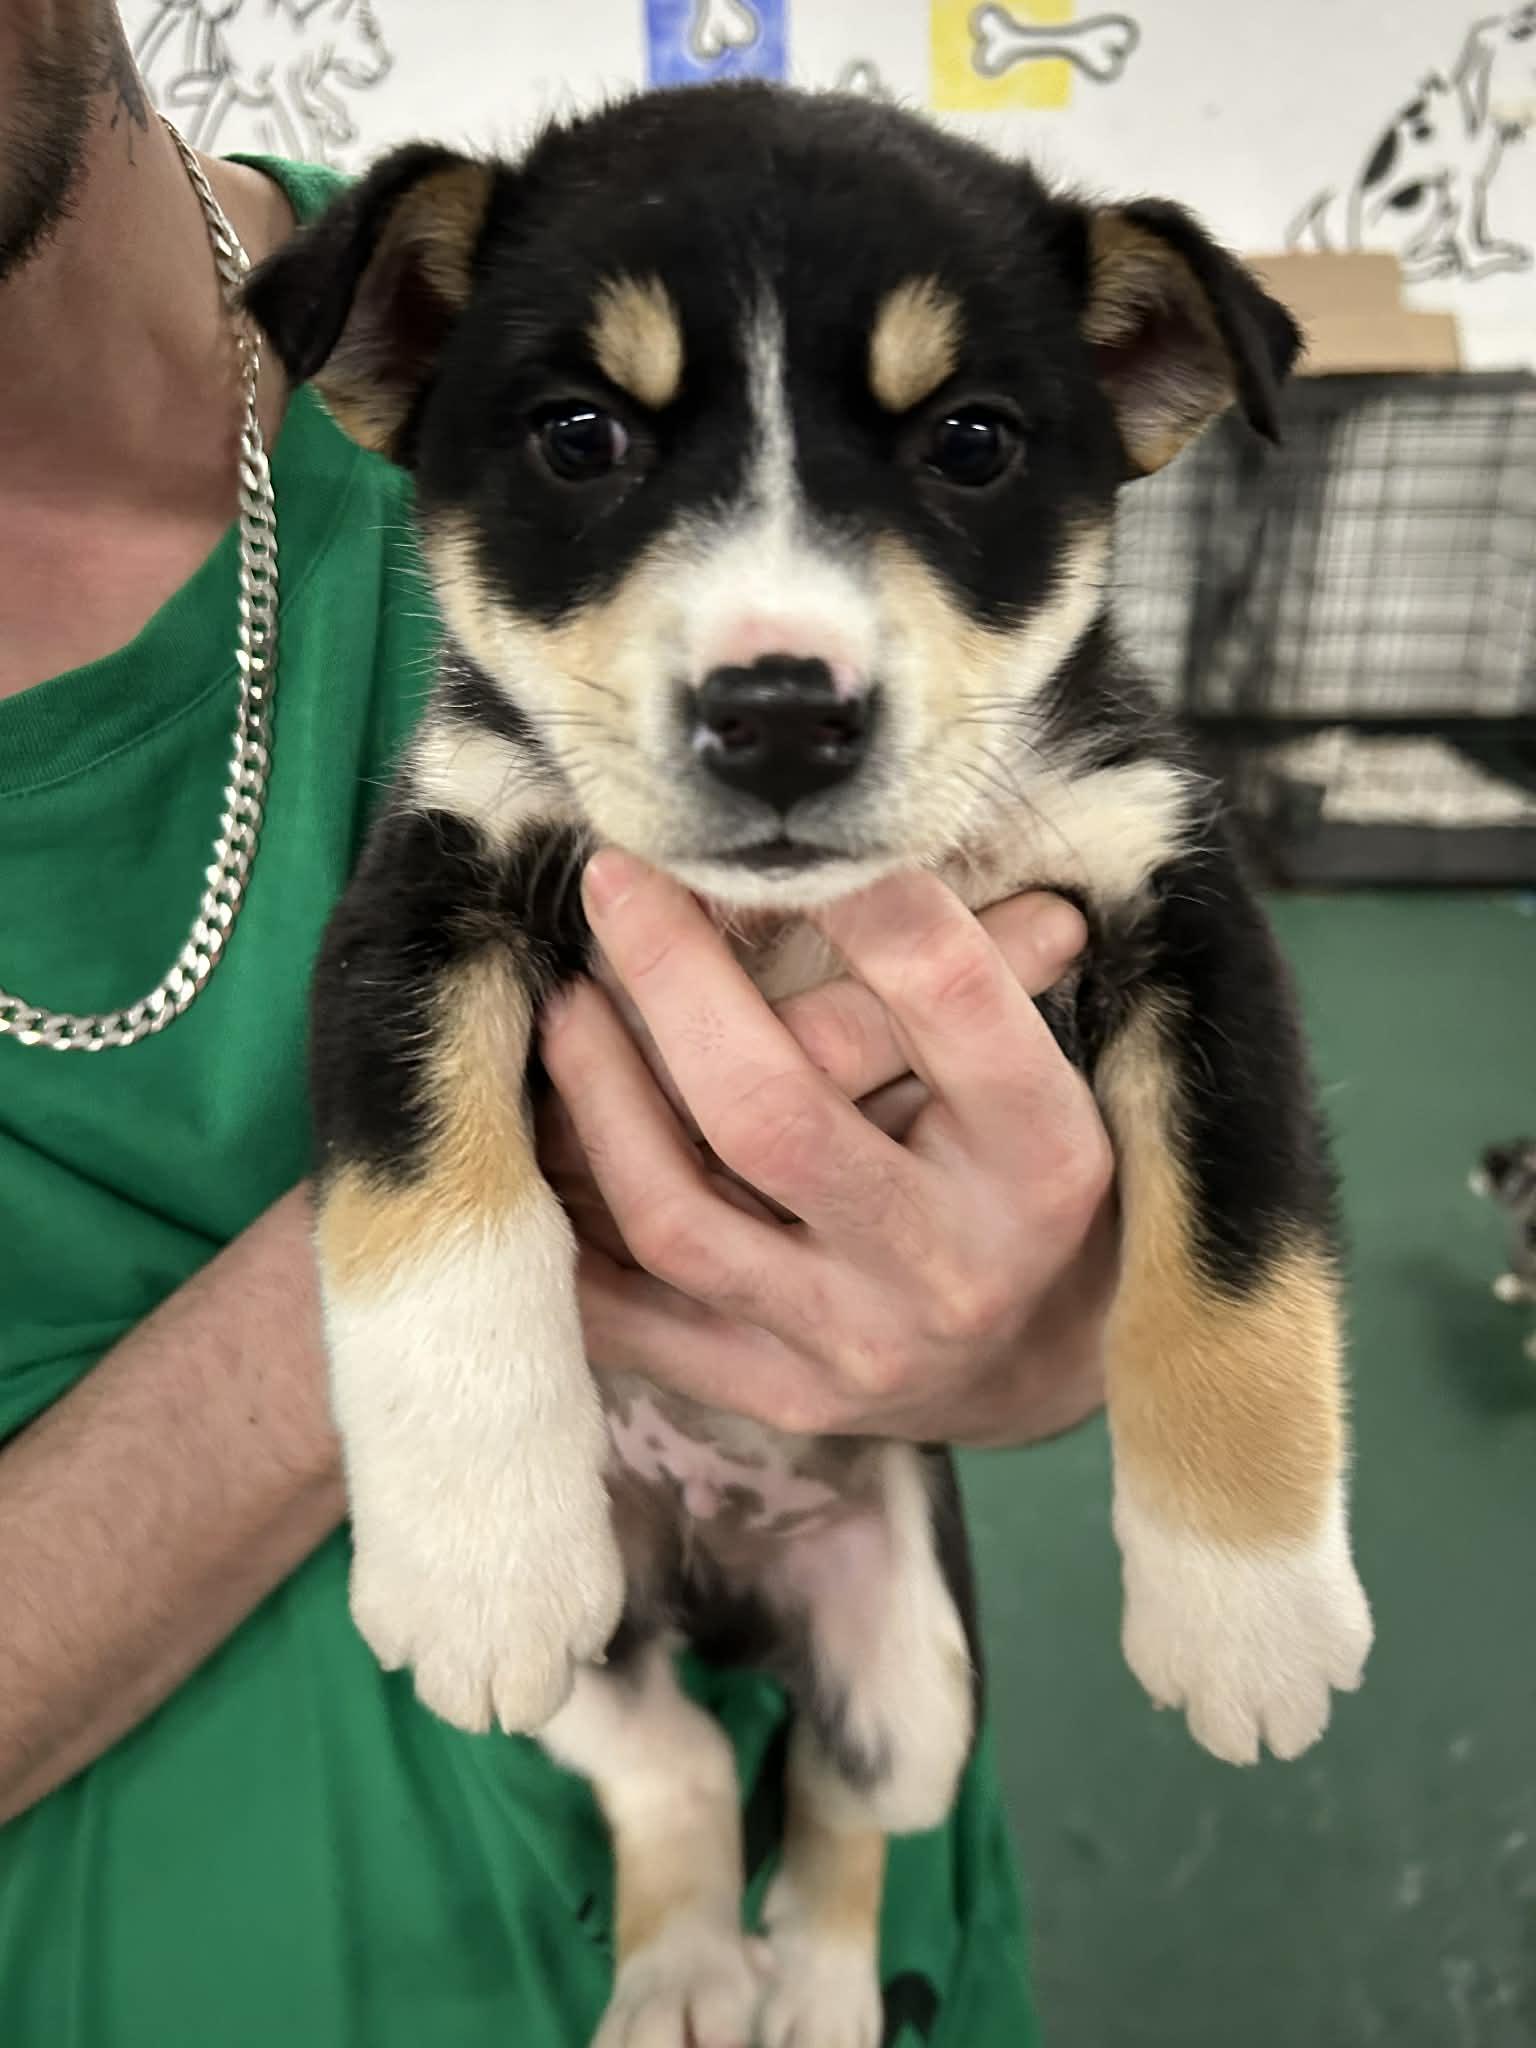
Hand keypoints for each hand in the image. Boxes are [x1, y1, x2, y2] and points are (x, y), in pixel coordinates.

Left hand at [538, 852, 1114, 1446]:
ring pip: (675, 1215)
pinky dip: (569, 1216)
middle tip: (618, 881)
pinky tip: (545, 1130)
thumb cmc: (1020, 1172)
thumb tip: (877, 836)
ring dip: (598, 1091)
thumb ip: (963, 964)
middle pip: (770, 1110)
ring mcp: (854, 1342)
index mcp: (1042, 1157)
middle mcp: (949, 1261)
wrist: (1032, 1362)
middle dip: (673, 977)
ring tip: (569, 1001)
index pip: (945, 995)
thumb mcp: (1031, 1066)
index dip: (852, 891)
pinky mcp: (775, 1396)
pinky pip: (627, 1312)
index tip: (772, 823)